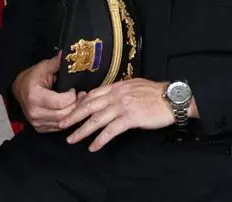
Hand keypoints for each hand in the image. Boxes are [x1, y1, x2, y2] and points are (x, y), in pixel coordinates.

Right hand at [12, 52, 78, 132]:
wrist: (20, 89)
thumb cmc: (32, 77)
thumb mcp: (43, 67)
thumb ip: (56, 63)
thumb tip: (68, 54)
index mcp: (35, 97)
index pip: (60, 102)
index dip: (72, 96)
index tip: (75, 89)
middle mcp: (34, 112)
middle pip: (63, 115)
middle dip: (76, 106)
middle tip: (83, 96)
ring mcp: (36, 122)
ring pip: (62, 124)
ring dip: (73, 114)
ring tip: (79, 102)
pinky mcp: (40, 128)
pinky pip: (58, 128)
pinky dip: (66, 120)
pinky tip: (71, 110)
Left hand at [59, 78, 173, 151]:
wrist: (171, 98)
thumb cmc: (155, 93)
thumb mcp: (134, 85)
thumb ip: (120, 90)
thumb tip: (107, 96)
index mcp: (118, 86)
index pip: (93, 93)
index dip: (79, 103)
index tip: (69, 110)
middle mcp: (117, 94)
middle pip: (89, 105)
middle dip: (73, 116)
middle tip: (61, 124)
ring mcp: (123, 105)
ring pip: (96, 119)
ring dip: (82, 130)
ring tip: (71, 139)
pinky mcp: (130, 117)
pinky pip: (111, 130)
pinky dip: (100, 139)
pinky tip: (93, 146)